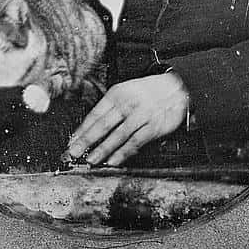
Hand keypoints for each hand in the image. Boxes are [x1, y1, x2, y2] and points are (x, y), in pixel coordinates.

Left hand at [63, 73, 189, 166]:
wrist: (177, 87)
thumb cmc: (147, 92)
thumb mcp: (126, 91)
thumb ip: (110, 108)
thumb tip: (90, 129)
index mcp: (117, 93)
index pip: (95, 114)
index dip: (82, 130)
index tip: (71, 142)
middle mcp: (128, 103)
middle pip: (103, 125)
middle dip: (86, 141)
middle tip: (73, 153)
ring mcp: (141, 115)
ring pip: (118, 135)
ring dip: (103, 150)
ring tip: (91, 160)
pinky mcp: (154, 126)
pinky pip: (135, 142)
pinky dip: (123, 153)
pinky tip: (113, 161)